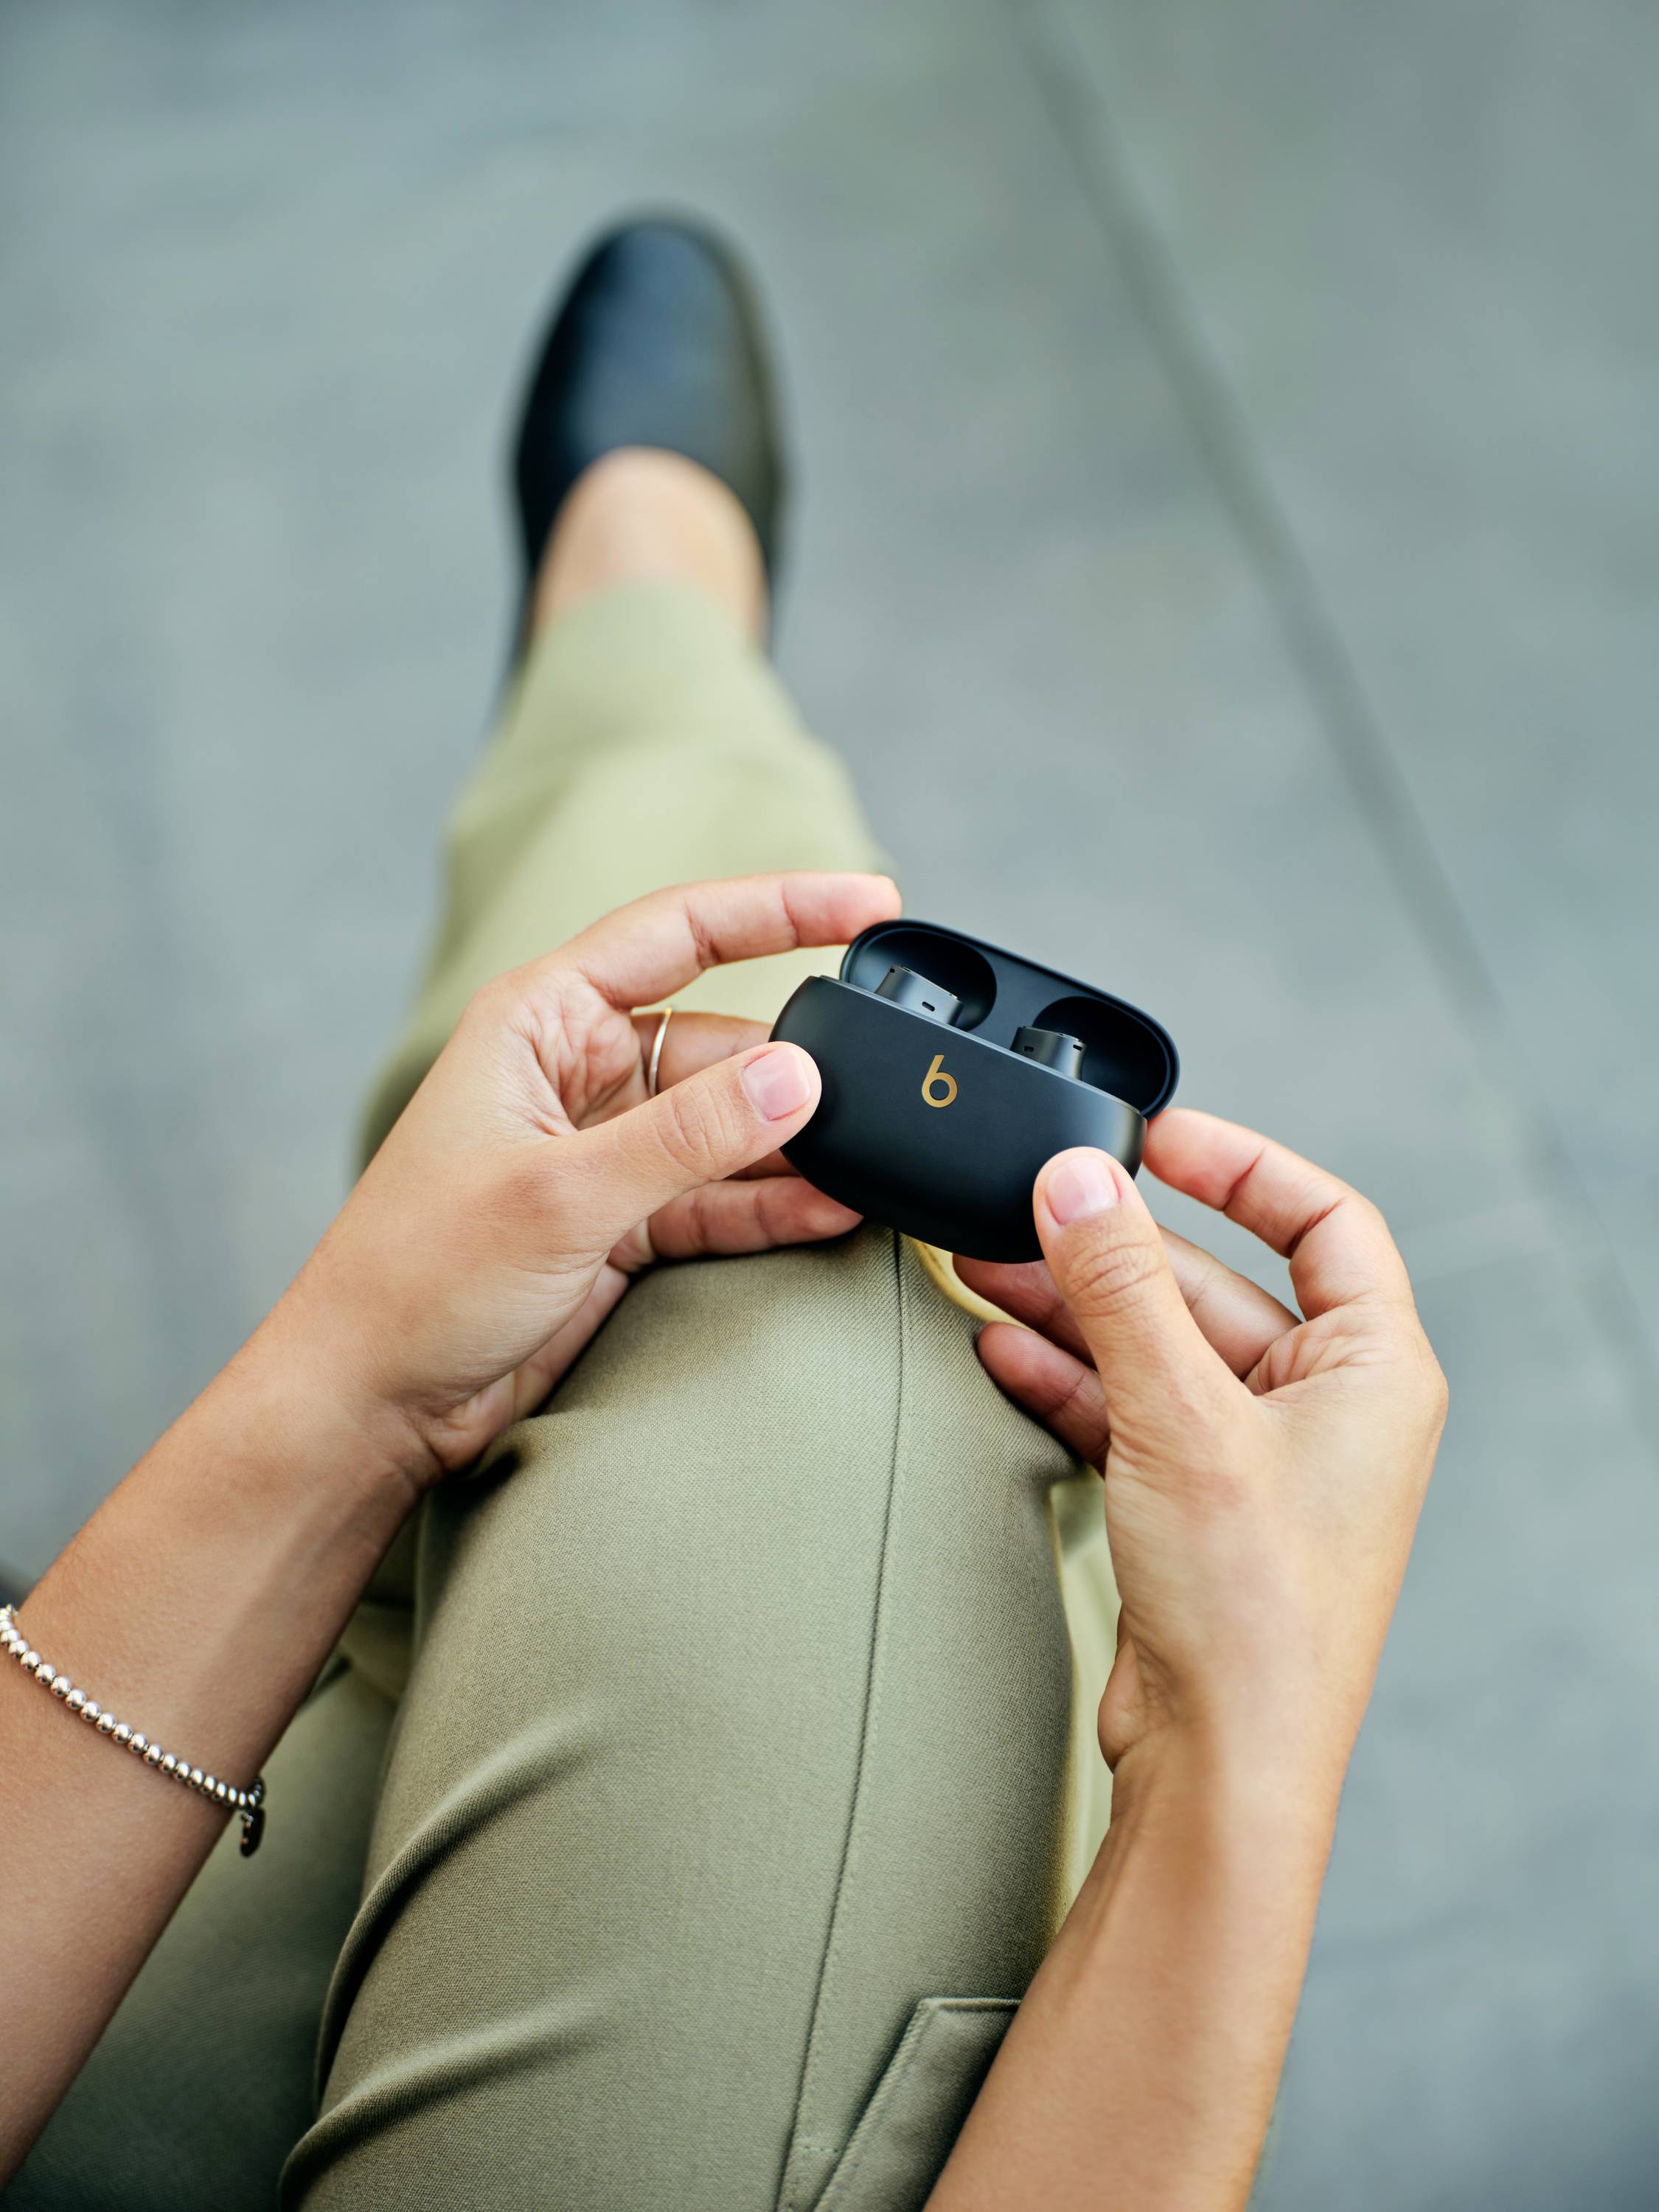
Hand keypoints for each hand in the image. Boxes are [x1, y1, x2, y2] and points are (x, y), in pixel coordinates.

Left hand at [266, 870, 899, 1484]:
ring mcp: (603, 1151)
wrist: (371, 1403)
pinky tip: (835, 1210)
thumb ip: (688, 1134)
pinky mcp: (621, 1222)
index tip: (870, 901)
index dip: (779, 907)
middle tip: (881, 1095)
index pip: (679, 932)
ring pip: (729, 1125)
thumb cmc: (418, 1279)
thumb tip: (800, 1077)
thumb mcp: (562, 1194)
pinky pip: (718, 1195)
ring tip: (874, 1165)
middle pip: (720, 1041)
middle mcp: (576, 1073)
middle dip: (799, 1069)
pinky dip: (773, 1204)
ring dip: (796, 1147)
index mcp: (540, 1020)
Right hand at [958, 1110, 1446, 1801]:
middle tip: (1027, 1207)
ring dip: (1075, 1310)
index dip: (1242, 1164)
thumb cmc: (1254, 1613)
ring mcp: (1259, 1461)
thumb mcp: (1179, 1416)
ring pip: (1159, 1348)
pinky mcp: (1197, 1507)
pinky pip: (1129, 1410)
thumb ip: (1120, 1288)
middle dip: (1114, 1249)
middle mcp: (1327, 1409)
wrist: (1224, 1768)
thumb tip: (1077, 1179)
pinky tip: (1002, 1348)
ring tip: (984, 1266)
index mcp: (1374, 1370)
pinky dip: (1069, 1378)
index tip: (1156, 1135)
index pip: (1325, 1219)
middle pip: (1215, 1283)